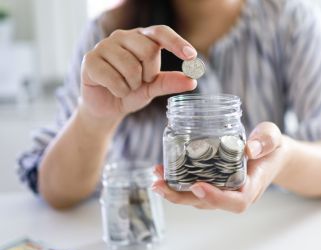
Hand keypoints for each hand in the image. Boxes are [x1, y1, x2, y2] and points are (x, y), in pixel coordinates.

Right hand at [80, 25, 197, 122]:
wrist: (106, 107)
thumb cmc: (131, 92)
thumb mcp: (153, 88)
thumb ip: (170, 82)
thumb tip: (192, 80)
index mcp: (141, 38)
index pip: (161, 32)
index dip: (177, 42)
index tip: (191, 56)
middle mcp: (122, 36)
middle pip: (148, 50)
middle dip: (149, 74)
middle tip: (140, 82)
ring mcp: (104, 46)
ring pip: (131, 67)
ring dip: (132, 85)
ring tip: (125, 87)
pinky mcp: (90, 60)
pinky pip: (113, 78)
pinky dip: (119, 91)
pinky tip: (114, 90)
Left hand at [152, 122, 291, 212]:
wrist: (271, 155)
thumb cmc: (273, 148)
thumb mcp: (274, 139)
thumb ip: (266, 142)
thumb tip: (249, 149)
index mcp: (251, 187)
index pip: (235, 202)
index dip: (215, 198)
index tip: (197, 185)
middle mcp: (234, 194)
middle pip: (207, 204)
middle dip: (181, 198)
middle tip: (160, 185)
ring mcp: (223, 192)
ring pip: (196, 199)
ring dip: (174, 191)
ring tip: (156, 177)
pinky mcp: (214, 185)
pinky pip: (194, 189)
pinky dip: (177, 182)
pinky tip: (163, 171)